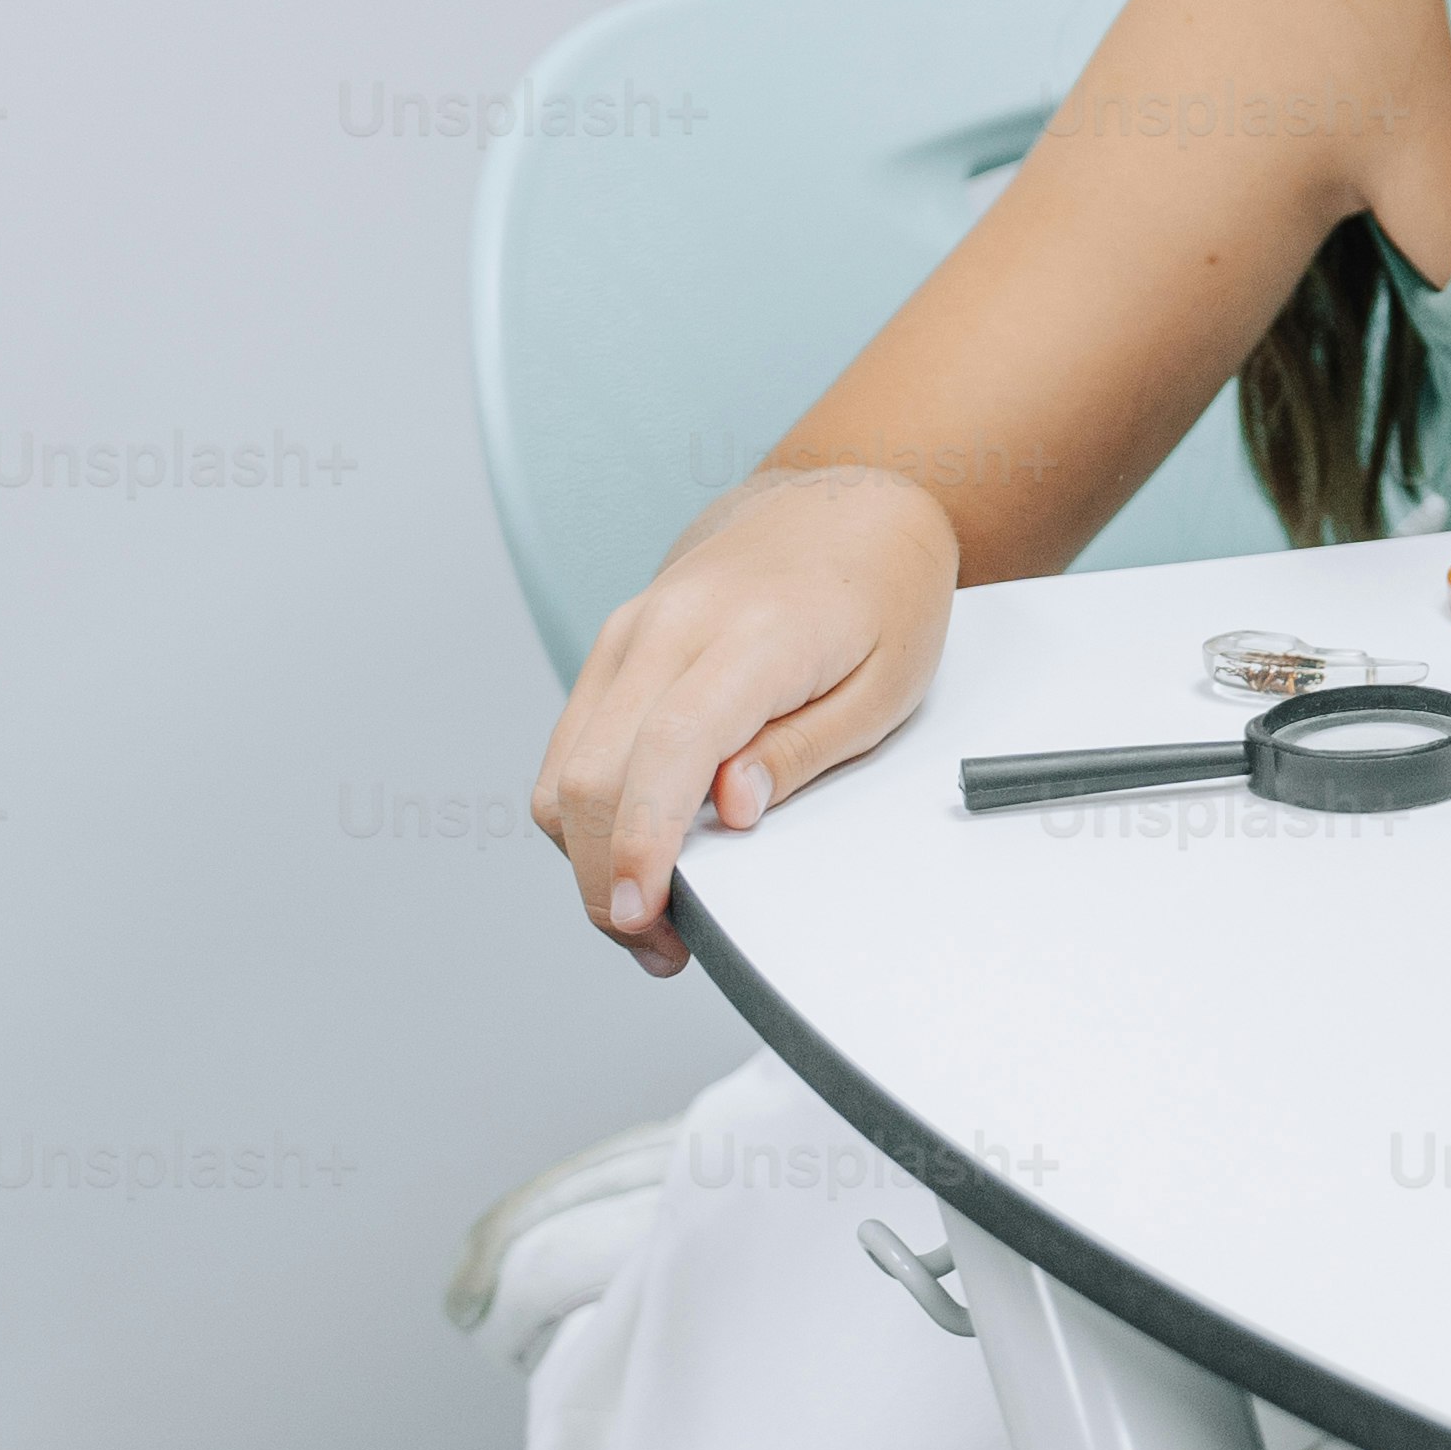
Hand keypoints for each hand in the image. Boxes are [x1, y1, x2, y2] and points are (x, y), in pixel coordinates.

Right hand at [527, 464, 961, 974]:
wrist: (840, 503)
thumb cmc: (881, 593)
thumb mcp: (887, 684)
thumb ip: (802, 750)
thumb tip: (730, 811)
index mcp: (751, 635)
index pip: (668, 751)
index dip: (644, 845)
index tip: (644, 916)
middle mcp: (669, 627)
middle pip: (592, 775)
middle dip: (610, 881)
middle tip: (664, 946)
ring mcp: (629, 632)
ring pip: (563, 768)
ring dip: (588, 857)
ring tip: (652, 911)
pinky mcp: (613, 648)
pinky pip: (571, 746)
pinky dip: (586, 813)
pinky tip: (635, 848)